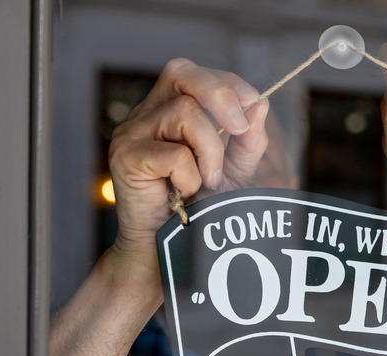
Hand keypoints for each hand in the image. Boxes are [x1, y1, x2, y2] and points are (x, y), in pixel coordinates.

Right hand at [108, 59, 269, 256]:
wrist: (169, 251)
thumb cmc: (198, 209)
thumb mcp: (234, 171)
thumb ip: (248, 140)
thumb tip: (261, 104)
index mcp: (168, 108)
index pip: (193, 74)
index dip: (226, 82)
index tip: (253, 103)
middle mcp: (146, 114)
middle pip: (181, 73)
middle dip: (220, 96)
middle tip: (240, 129)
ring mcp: (131, 133)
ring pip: (185, 113)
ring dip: (210, 151)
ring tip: (207, 181)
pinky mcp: (125, 157)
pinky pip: (174, 153)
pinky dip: (190, 176)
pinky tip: (183, 194)